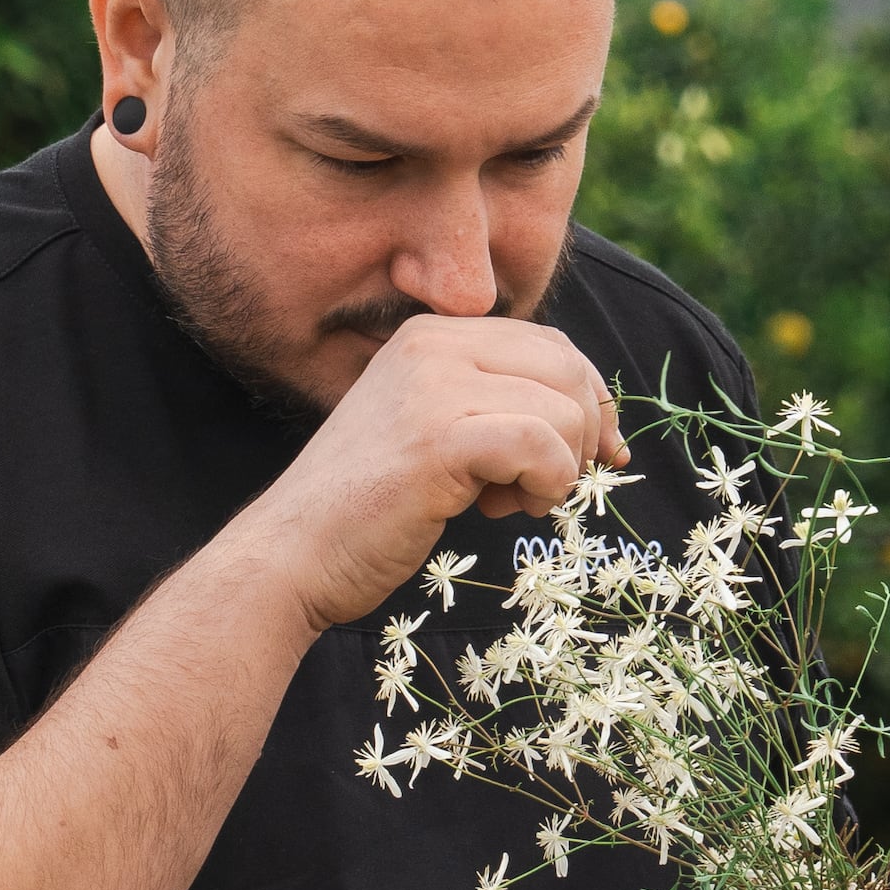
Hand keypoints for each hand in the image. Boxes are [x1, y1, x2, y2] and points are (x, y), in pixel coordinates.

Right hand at [234, 313, 624, 634]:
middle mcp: (432, 345)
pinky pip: (540, 444)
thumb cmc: (368, 509)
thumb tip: (596, 420)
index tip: (593, 456)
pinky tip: (508, 508)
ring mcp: (434, 386)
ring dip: (560, 468)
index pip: (550, 345)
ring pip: (562, 407)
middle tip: (546, 486)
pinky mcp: (439, 437)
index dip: (587, 402)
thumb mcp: (435, 432)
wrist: (293, 553)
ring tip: (512, 501)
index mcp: (431, 336)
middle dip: (582, 435)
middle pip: (566, 369)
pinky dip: (546, 483)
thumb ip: (494, 407)